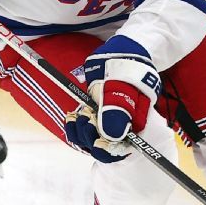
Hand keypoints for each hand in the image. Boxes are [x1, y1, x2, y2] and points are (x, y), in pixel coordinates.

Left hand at [63, 36, 160, 162]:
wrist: (122, 54)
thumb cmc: (127, 70)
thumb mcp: (122, 87)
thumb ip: (117, 111)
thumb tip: (111, 136)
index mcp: (134, 125)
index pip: (120, 150)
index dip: (107, 150)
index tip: (97, 141)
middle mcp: (122, 128)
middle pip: (102, 147)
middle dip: (90, 136)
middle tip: (86, 117)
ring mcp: (107, 122)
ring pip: (90, 139)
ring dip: (80, 132)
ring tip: (78, 116)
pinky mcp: (96, 116)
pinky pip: (83, 130)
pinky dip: (75, 126)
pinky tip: (71, 118)